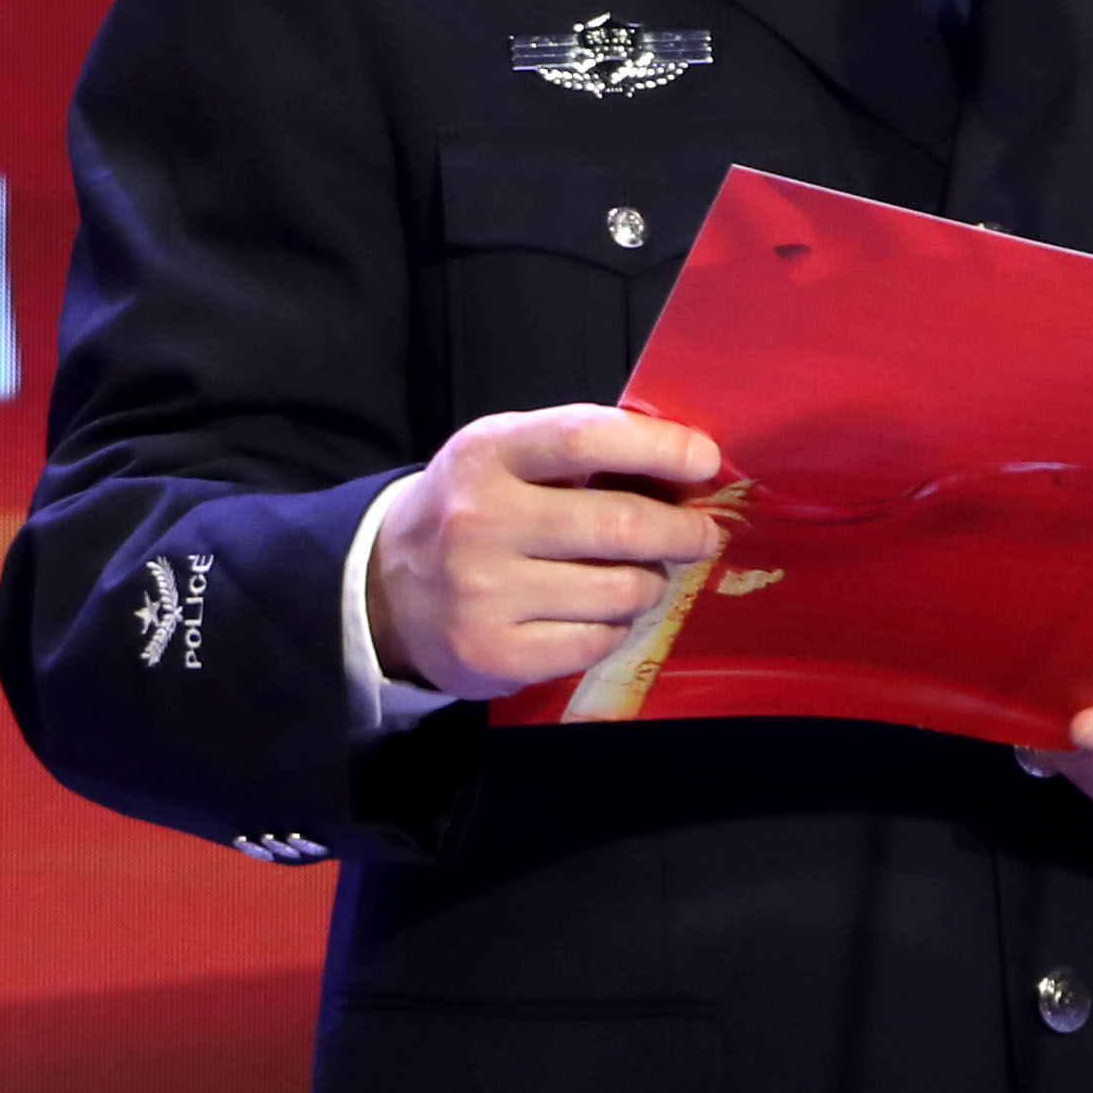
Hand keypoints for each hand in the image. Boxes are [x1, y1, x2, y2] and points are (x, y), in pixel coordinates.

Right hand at [363, 404, 731, 700]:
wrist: (386, 588)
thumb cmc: (472, 509)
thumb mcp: (505, 457)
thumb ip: (578, 452)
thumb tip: (685, 463)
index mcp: (486, 454)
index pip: (587, 438)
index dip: (659, 447)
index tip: (706, 460)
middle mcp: (479, 521)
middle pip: (618, 525)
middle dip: (681, 531)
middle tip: (702, 535)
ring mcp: (482, 593)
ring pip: (618, 591)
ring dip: (650, 584)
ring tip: (642, 576)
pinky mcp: (491, 655)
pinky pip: (594, 641)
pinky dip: (614, 627)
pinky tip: (599, 614)